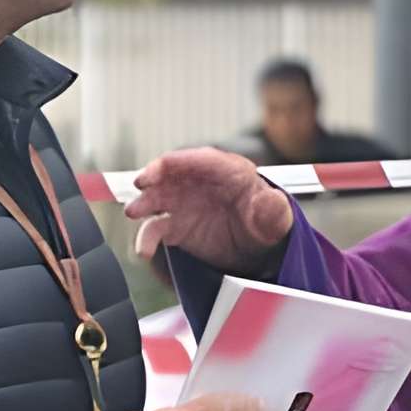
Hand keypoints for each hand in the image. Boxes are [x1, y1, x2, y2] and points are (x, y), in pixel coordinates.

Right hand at [125, 149, 297, 267]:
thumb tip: (271, 200)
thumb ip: (272, 208)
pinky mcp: (177, 226)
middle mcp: (200, 183)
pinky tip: (145, 250)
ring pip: (158, 198)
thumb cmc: (266, 222)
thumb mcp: (276, 216)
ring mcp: (185, 203)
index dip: (179, 161)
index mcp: (227, 171)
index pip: (200, 159)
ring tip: (134, 213)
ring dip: (144, 204)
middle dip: (154, 176)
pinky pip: (157, 228)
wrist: (258, 248)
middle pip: (172, 173)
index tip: (161, 168)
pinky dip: (147, 238)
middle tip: (141, 184)